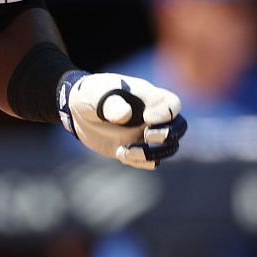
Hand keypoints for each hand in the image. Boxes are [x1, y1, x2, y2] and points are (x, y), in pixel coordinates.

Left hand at [59, 71, 186, 169]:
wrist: (77, 110)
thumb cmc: (91, 93)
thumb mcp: (96, 93)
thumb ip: (110, 103)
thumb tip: (124, 116)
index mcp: (148, 97)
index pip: (173, 104)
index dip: (167, 113)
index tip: (146, 117)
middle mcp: (152, 117)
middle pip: (179, 127)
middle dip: (168, 135)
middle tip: (147, 136)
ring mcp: (145, 134)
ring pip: (168, 148)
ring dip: (152, 154)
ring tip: (127, 151)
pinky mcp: (135, 149)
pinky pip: (149, 162)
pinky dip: (139, 162)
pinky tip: (120, 153)